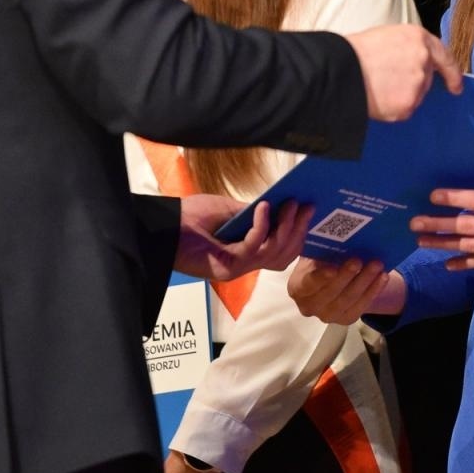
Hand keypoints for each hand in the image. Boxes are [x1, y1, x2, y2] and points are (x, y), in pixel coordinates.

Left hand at [176, 195, 313, 280]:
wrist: (164, 226)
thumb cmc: (191, 217)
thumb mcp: (229, 210)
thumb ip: (253, 213)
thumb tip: (280, 204)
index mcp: (247, 251)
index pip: (281, 249)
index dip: (297, 232)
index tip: (309, 208)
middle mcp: (245, 263)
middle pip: (284, 254)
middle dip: (298, 229)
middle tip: (307, 206)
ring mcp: (238, 267)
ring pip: (274, 253)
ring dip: (285, 227)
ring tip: (289, 204)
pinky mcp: (228, 267)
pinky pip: (254, 247)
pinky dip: (262, 226)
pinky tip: (263, 207)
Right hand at [287, 257, 404, 323]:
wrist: (331, 278)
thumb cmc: (320, 261)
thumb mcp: (315, 253)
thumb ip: (319, 247)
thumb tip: (331, 232)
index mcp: (298, 288)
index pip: (308, 283)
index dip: (321, 277)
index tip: (333, 268)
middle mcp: (309, 306)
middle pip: (330, 293)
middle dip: (346, 276)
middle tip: (359, 260)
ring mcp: (328, 315)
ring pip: (348, 300)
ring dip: (364, 282)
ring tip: (376, 265)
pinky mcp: (346, 319)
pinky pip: (361, 306)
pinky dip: (373, 291)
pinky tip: (382, 277)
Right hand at [346, 24, 463, 120]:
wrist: (339, 71)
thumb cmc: (354, 53)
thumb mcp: (386, 37)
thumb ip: (408, 49)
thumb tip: (414, 64)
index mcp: (418, 38)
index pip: (444, 57)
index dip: (452, 73)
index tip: (456, 86)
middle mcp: (423, 60)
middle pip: (426, 80)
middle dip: (412, 85)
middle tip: (386, 82)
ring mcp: (417, 84)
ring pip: (415, 97)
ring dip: (401, 96)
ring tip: (376, 87)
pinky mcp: (408, 104)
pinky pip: (403, 111)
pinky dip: (392, 109)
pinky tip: (376, 98)